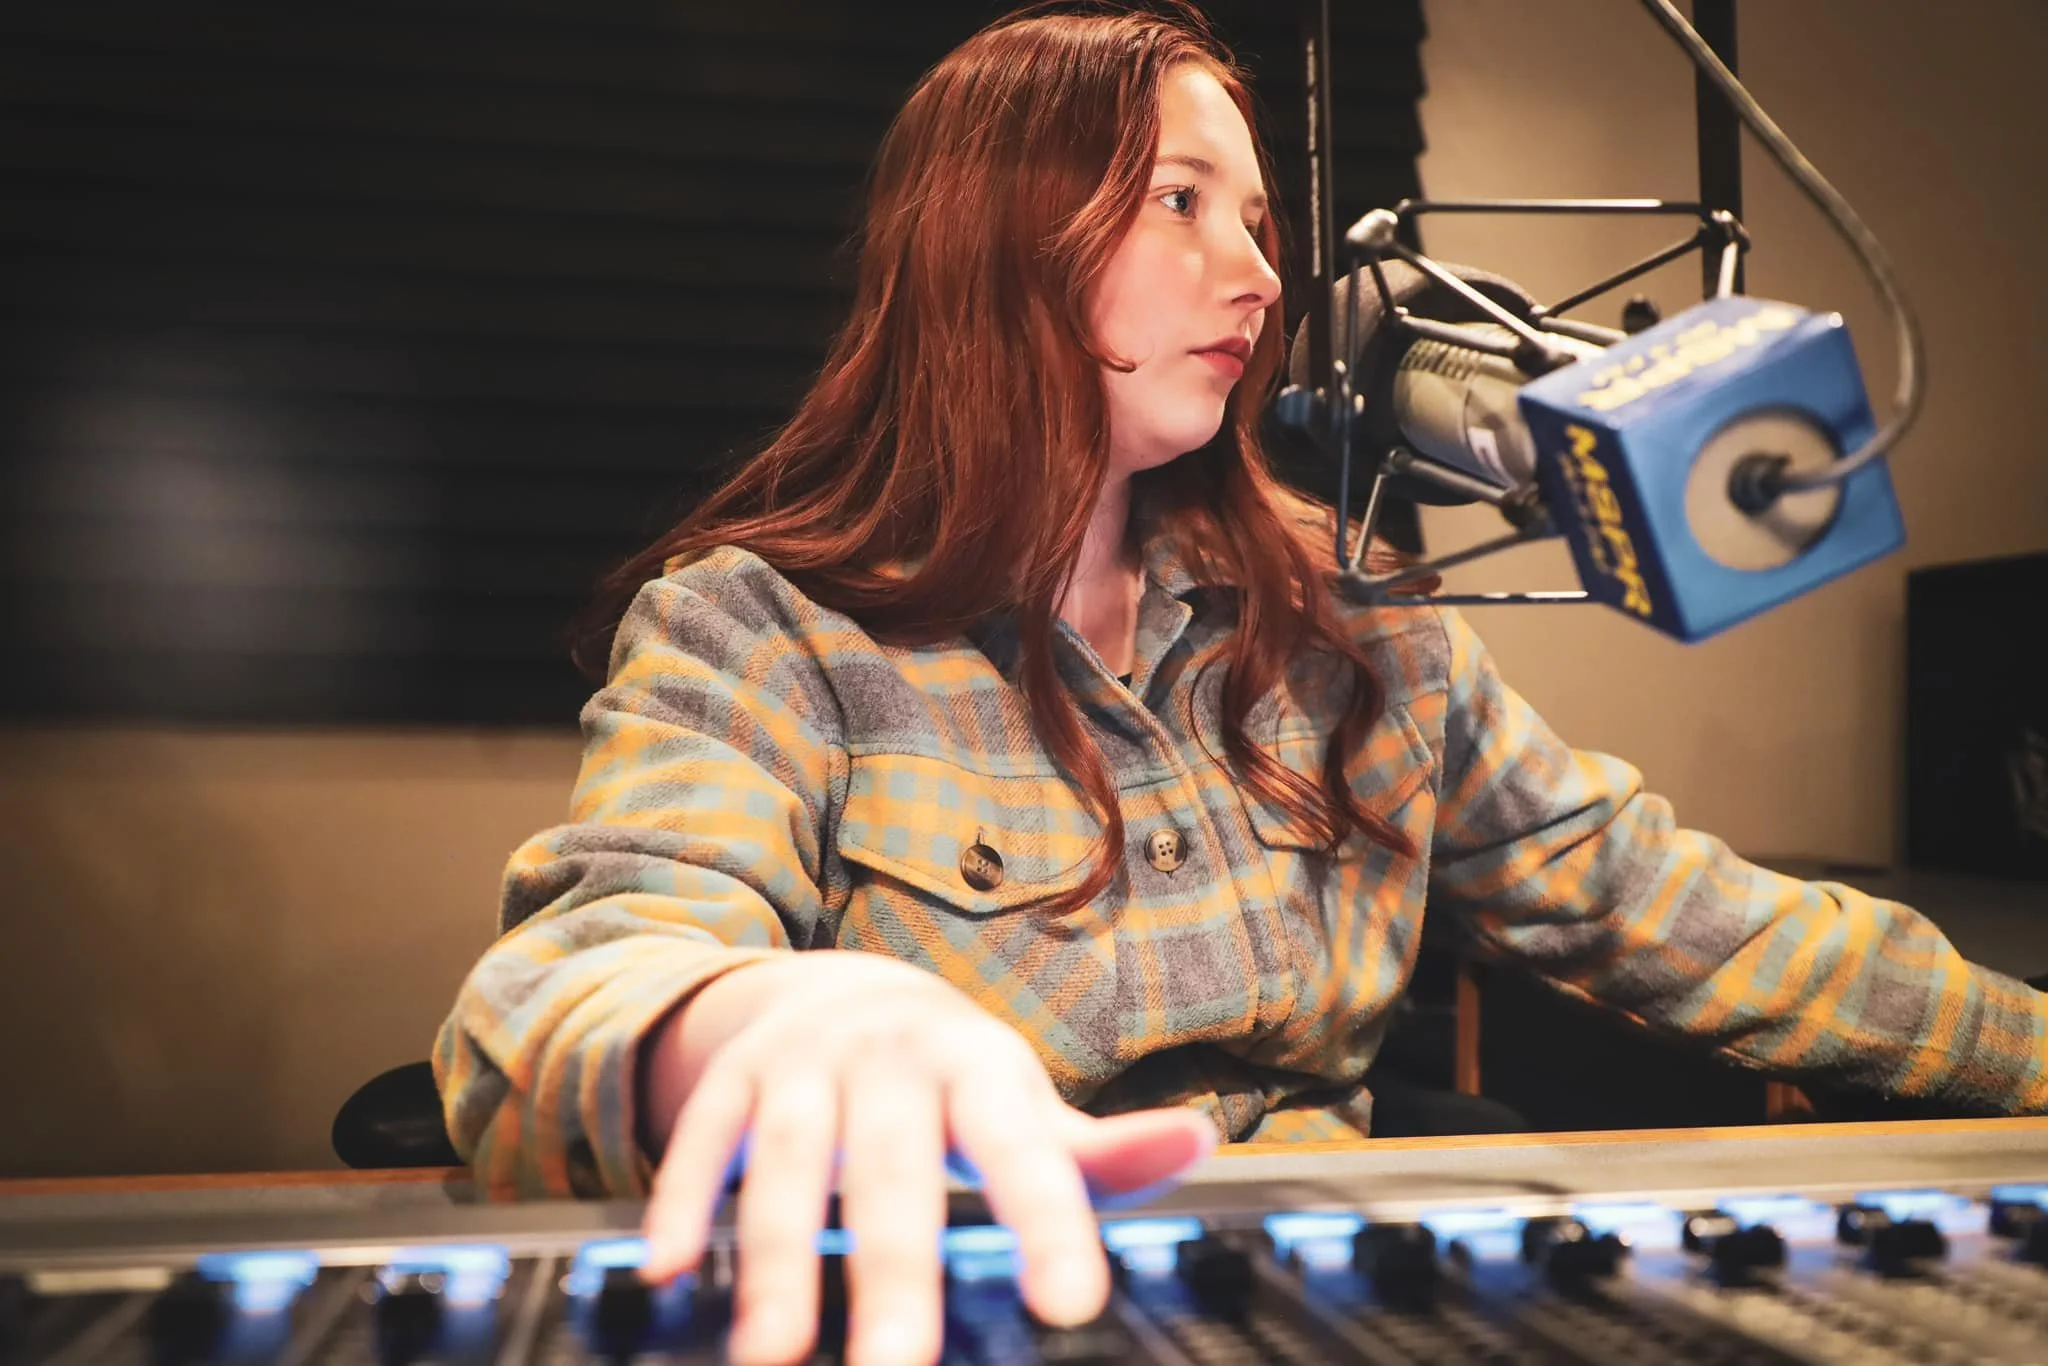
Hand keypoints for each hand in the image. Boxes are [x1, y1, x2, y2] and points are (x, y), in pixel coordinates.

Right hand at [635, 950, 1215, 1364]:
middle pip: (890, 1171)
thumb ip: (1097, 1149)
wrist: (838, 986)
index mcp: (977, 1067)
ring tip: (774, 1355)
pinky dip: (678, 1202)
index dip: (1045, 1223)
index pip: (1018, 1149)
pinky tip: (670, 1271)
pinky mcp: (730, 1080)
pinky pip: (698, 1141)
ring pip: (784, 1163)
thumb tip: (1198, 1142)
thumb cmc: (949, 1074)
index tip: (1067, 1306)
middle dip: (892, 1273)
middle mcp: (888, 1059)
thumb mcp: (1020, 1100)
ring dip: (772, 1260)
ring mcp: (801, 1065)